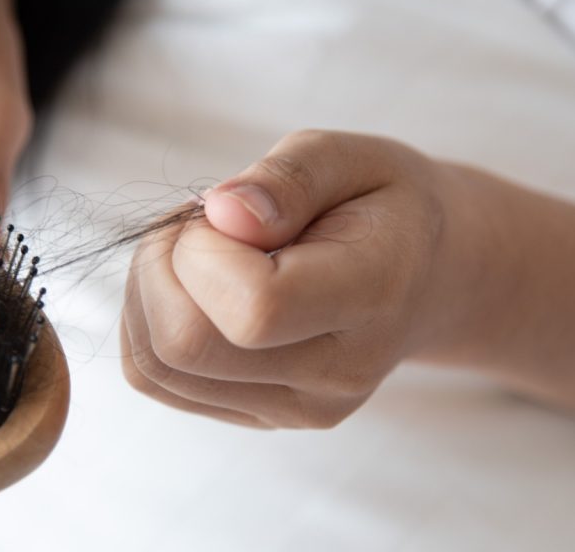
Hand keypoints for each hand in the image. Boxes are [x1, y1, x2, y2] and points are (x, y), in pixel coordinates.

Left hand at [120, 130, 450, 427]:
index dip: (206, 247)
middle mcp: (332, 375)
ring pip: (155, 366)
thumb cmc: (385, 207)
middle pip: (184, 346)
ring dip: (147, 292)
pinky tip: (193, 287)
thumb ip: (287, 179)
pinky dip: (147, 323)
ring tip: (200, 252)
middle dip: (159, 265)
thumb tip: (221, 213)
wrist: (427, 277)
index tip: (228, 212)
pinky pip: (156, 379)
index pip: (253, 309)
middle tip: (201, 225)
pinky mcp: (257, 417)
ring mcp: (291, 409)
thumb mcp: (351, 157)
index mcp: (371, 299)